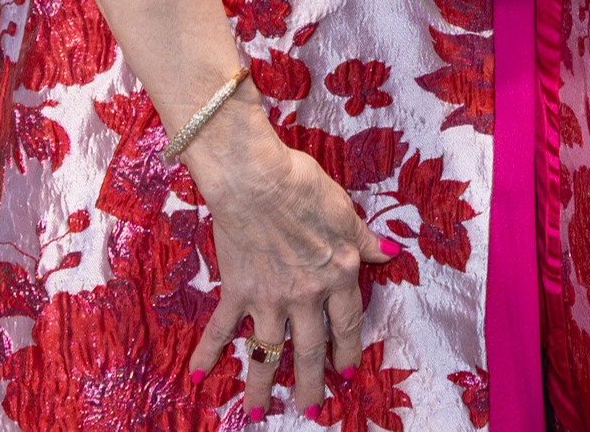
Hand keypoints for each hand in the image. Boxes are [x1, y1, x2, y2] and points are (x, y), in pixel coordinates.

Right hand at [181, 97, 376, 406]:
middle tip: (311, 410)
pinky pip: (222, 329)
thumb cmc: (305, 187)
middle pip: (310, 348)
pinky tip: (198, 379)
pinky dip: (207, 354)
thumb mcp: (347, 212)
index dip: (349, 349)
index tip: (349, 372)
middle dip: (311, 383)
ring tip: (259, 414)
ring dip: (262, 386)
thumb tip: (390, 253)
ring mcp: (270, 298)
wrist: (257, 181)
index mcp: (340, 274)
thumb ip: (366, 239)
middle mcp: (307, 295)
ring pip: (268, 351)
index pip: (347, 322)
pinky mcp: (237, 292)